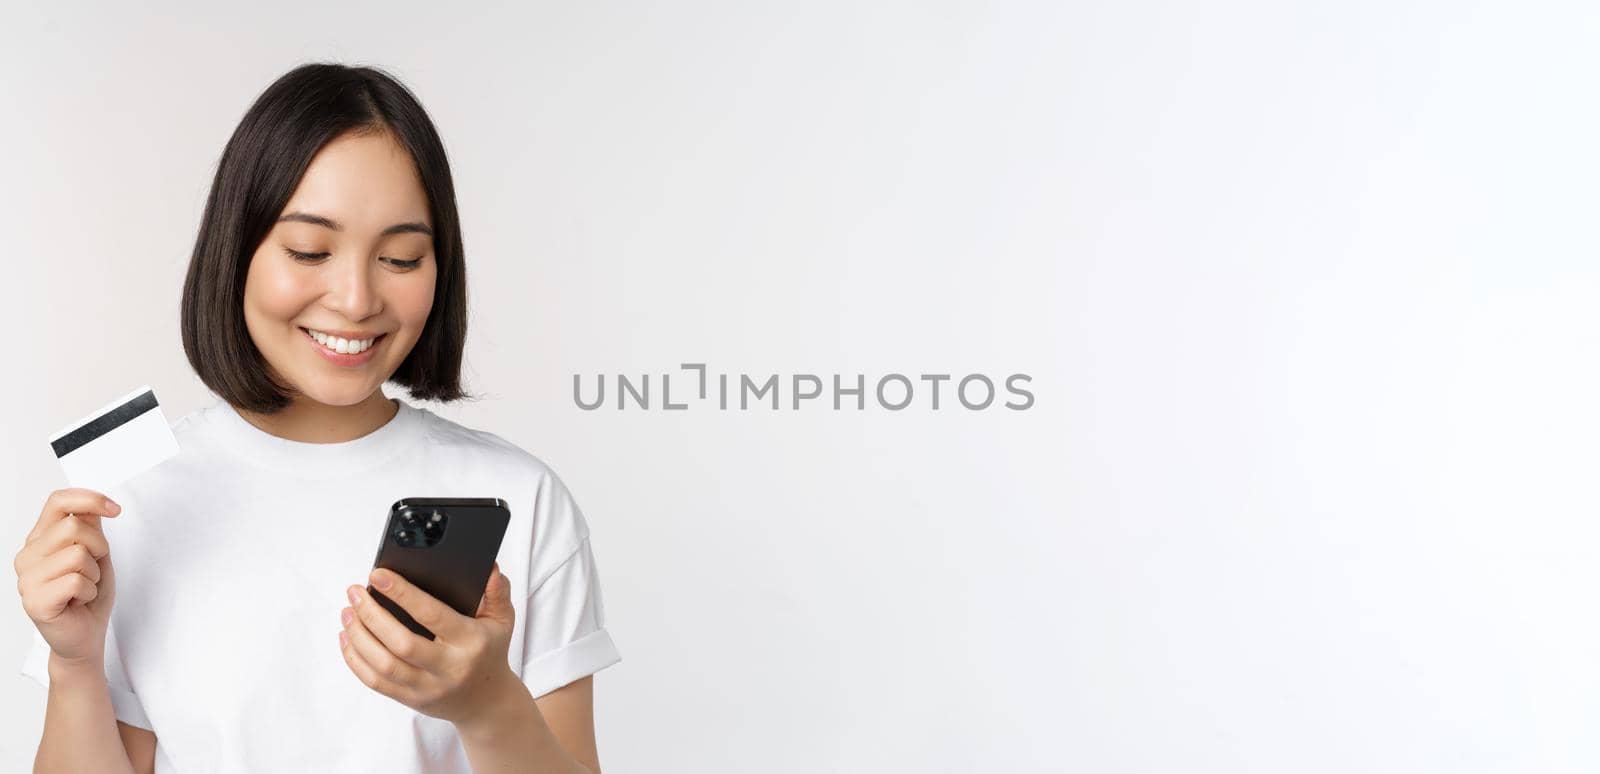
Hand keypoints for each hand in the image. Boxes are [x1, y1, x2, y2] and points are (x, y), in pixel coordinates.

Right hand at [13, 488, 121, 667]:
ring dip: (93, 573)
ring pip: (78, 554)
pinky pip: (76, 581)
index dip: (89, 498)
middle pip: (73, 525)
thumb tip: (93, 504)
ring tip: (83, 588)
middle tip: (92, 570)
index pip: (57, 501)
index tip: (116, 509)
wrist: (86, 636)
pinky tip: (78, 602)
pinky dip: (89, 591)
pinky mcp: (34, 601)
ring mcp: (26, 579)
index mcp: (39, 539)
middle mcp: (27, 556)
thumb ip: (91, 527)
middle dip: (99, 546)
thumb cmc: (89, 594)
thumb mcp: (96, 554)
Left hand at [339, 562, 519, 724]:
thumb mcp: (502, 620)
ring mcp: (427, 687)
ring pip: (383, 664)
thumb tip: (490, 570)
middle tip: (355, 592)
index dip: (402, 594)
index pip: (432, 616)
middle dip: (371, 615)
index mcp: (470, 642)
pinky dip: (355, 659)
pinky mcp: (410, 699)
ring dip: (359, 636)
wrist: (487, 701)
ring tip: (347, 612)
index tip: (378, 575)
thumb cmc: (490, 652)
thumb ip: (497, 593)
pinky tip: (347, 637)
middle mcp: (447, 667)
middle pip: (400, 643)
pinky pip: (375, 682)